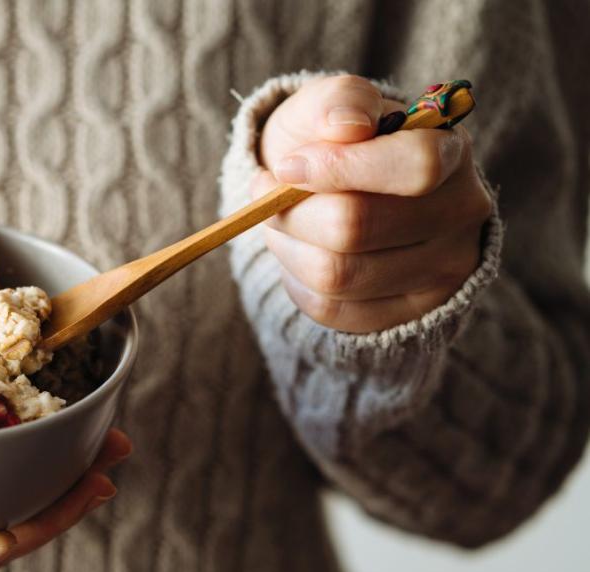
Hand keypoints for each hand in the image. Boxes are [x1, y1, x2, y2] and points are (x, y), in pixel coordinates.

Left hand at [255, 75, 493, 332]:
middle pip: (356, 228)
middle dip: (292, 212)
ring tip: (282, 223)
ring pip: (337, 275)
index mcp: (451, 151)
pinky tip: (301, 254)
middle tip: (265, 196)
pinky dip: (296, 281)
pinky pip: (331, 310)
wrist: (335, 192)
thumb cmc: (333, 142)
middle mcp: (461, 214)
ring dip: (288, 246)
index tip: (287, 166)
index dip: (337, 168)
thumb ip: (339, 101)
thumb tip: (347, 127)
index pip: (413, 166)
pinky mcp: (411, 314)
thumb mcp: (330, 105)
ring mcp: (443, 271)